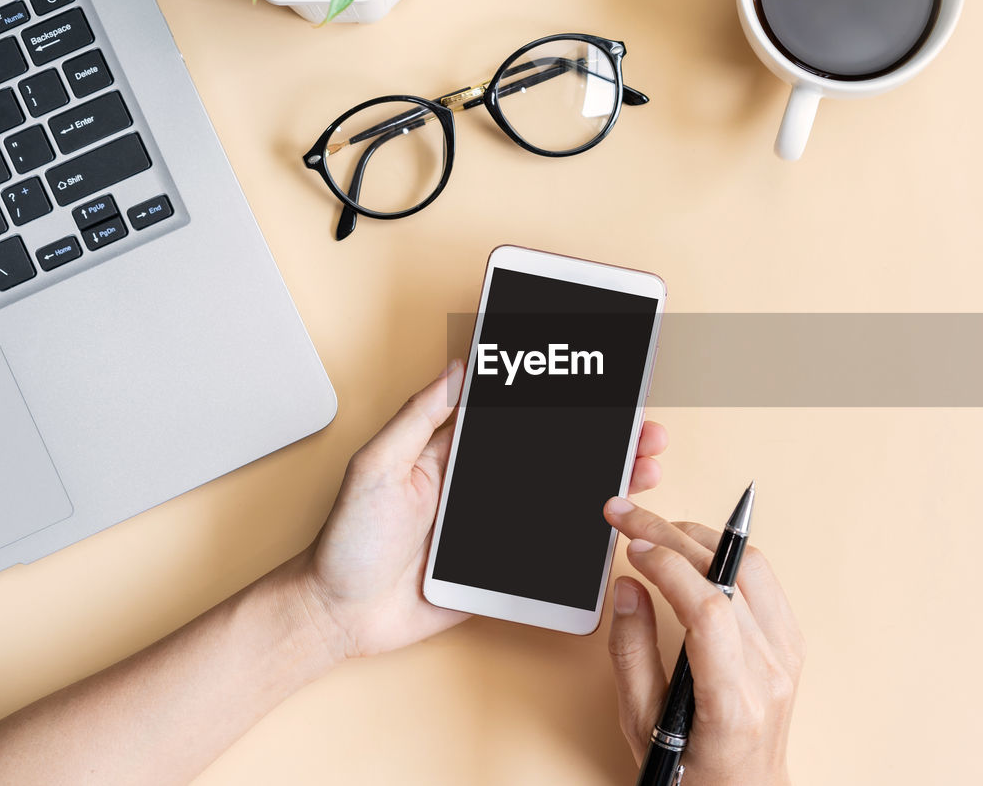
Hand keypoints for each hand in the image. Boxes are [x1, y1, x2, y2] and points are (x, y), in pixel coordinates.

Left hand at [296, 360, 668, 659]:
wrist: (337, 614)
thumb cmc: (347, 539)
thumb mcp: (378, 465)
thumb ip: (420, 416)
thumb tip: (458, 368)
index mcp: (453, 452)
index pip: (517, 416)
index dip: (560, 401)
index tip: (600, 383)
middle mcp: (480, 484)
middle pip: (554, 455)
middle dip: (603, 440)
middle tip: (644, 430)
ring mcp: (494, 525)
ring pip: (561, 496)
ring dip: (606, 480)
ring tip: (643, 468)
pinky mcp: (500, 565)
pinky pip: (550, 548)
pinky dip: (585, 536)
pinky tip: (615, 521)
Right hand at [604, 499, 804, 785]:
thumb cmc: (692, 772)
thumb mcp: (642, 724)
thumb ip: (631, 653)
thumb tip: (628, 586)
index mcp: (734, 702)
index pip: (709, 609)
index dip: (667, 565)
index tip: (631, 546)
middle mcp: (771, 674)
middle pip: (728, 577)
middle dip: (670, 534)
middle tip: (628, 516)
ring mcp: (788, 656)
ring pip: (751, 567)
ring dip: (700, 537)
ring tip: (656, 529)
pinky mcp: (792, 643)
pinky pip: (763, 580)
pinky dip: (725, 555)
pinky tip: (694, 550)